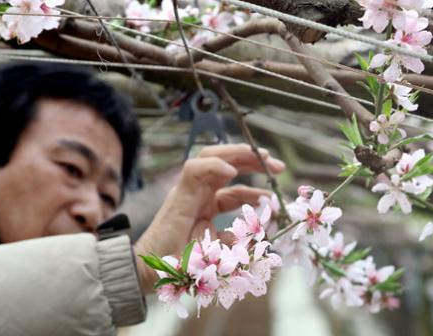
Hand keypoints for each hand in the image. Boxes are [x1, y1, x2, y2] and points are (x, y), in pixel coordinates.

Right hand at [134, 144, 284, 292]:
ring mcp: (188, 192)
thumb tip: (266, 230)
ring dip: (238, 153)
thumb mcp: (222, 251)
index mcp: (208, 206)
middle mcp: (199, 195)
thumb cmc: (184, 266)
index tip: (277, 192)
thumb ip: (241, 240)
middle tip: (279, 166)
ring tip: (263, 157)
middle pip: (228, 165)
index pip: (236, 188)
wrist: (154, 275)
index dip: (258, 187)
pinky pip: (194, 170)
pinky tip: (233, 171)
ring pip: (211, 157)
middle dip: (254, 161)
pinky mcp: (178, 195)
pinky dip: (214, 166)